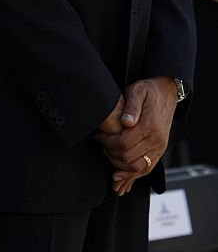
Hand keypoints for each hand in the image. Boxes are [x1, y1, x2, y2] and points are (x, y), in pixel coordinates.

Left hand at [94, 77, 176, 194]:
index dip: (108, 142)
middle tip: (101, 144)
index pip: (124, 143)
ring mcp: (160, 147)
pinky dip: (133, 174)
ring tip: (107, 155)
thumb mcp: (138, 90)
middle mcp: (157, 140)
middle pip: (129, 157)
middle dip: (110, 153)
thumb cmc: (149, 90)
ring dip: (120, 166)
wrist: (167, 92)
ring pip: (138, 167)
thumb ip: (131, 106)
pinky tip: (120, 175)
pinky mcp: (160, 151)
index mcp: (150, 125)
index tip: (99, 136)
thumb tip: (125, 122)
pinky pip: (146, 169)